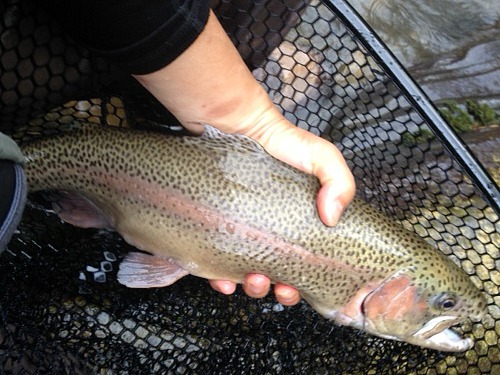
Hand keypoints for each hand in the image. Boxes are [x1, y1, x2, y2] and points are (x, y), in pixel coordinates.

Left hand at [133, 11, 354, 304]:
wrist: (233, 123)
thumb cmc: (278, 140)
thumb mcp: (320, 155)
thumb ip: (339, 180)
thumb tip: (333, 218)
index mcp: (293, 226)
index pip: (300, 264)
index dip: (300, 284)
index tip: (296, 287)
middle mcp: (266, 233)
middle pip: (272, 276)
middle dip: (275, 290)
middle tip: (275, 285)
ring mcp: (238, 233)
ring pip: (242, 275)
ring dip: (249, 288)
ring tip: (251, 280)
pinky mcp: (212, 228)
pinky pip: (211, 263)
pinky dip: (217, 279)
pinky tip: (221, 280)